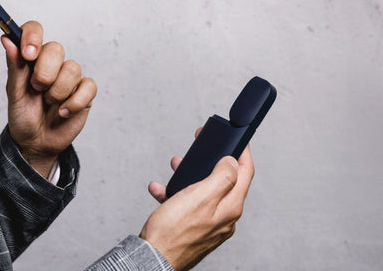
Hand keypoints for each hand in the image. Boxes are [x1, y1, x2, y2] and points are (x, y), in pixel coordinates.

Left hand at [2, 21, 96, 176]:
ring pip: (73, 69)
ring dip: (57, 92)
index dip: (33, 36)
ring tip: (50, 104)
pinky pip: (88, 87)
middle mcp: (53, 64)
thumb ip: (15, 67)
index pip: (35, 30)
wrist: (36, 143)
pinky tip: (64, 112)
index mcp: (33, 59)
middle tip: (37, 89)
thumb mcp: (14, 94)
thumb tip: (7, 39)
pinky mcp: (86, 93)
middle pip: (56, 48)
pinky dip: (74, 102)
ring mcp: (71, 78)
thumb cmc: (24, 117)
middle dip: (44, 73)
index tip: (28, 54)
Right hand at [140, 128, 253, 270]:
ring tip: (176, 166)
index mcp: (230, 207)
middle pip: (223, 180)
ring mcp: (209, 223)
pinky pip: (188, 204)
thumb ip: (221, 177)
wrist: (152, 259)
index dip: (243, 153)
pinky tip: (160, 190)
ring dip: (189, 175)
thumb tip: (233, 162)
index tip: (238, 139)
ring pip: (203, 190)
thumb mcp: (200, 197)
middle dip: (210, 161)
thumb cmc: (173, 232)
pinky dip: (175, 193)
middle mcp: (224, 217)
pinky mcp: (193, 228)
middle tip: (201, 148)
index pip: (245, 173)